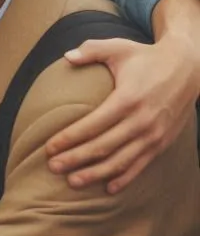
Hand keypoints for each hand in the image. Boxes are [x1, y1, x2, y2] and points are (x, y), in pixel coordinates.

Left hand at [46, 32, 198, 192]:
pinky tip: (108, 188)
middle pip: (103, 147)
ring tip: (73, 182)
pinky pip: (141, 165)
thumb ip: (91, 50)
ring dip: (96, 174)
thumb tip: (66, 56)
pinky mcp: (162, 142)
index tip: (49, 147)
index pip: (92, 124)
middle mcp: (142, 120)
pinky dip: (125, 178)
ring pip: (121, 161)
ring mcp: (154, 134)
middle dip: (75, 159)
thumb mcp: (118, 47)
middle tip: (52, 167)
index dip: (69, 138)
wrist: (188, 68)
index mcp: (127, 99)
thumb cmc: (146, 57)